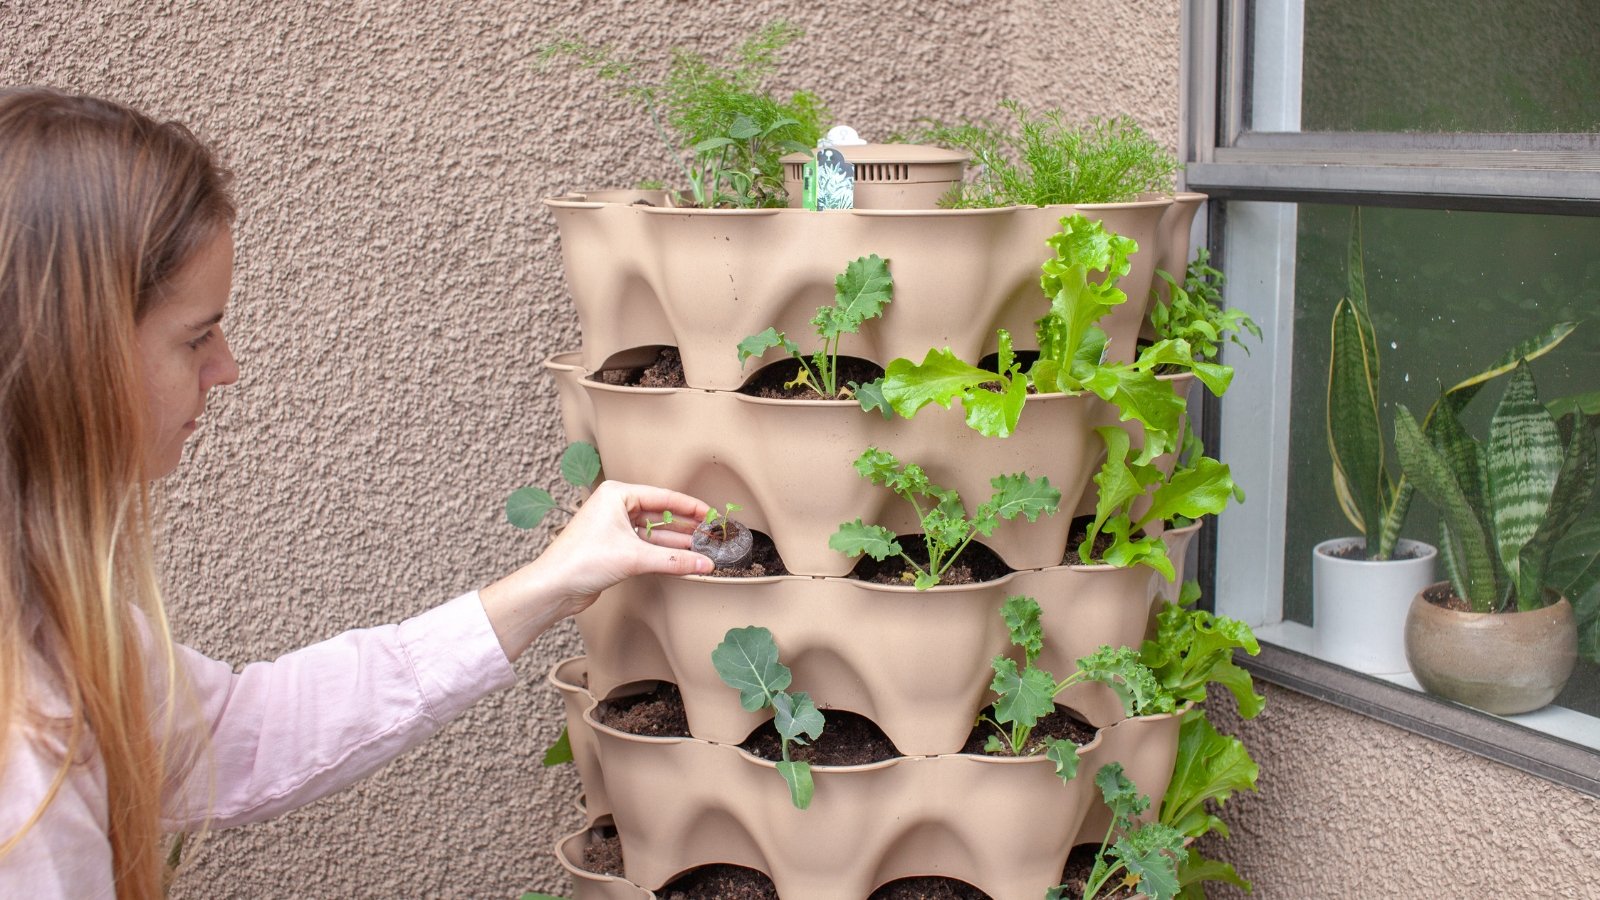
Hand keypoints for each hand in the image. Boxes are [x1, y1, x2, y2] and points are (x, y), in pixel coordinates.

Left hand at [479, 481, 713, 660]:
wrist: (554, 586)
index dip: (691, 507)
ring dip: (676, 542)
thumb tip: (704, 563)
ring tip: (701, 547)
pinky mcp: (613, 547)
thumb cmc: (582, 561)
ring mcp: (613, 527)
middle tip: (710, 533)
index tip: (712, 514)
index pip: (664, 497)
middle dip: (686, 525)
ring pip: (653, 532)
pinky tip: (681, 559)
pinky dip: (662, 553)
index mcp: (617, 494)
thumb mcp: (635, 558)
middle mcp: (614, 506)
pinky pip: (645, 546)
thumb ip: (674, 561)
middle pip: (660, 514)